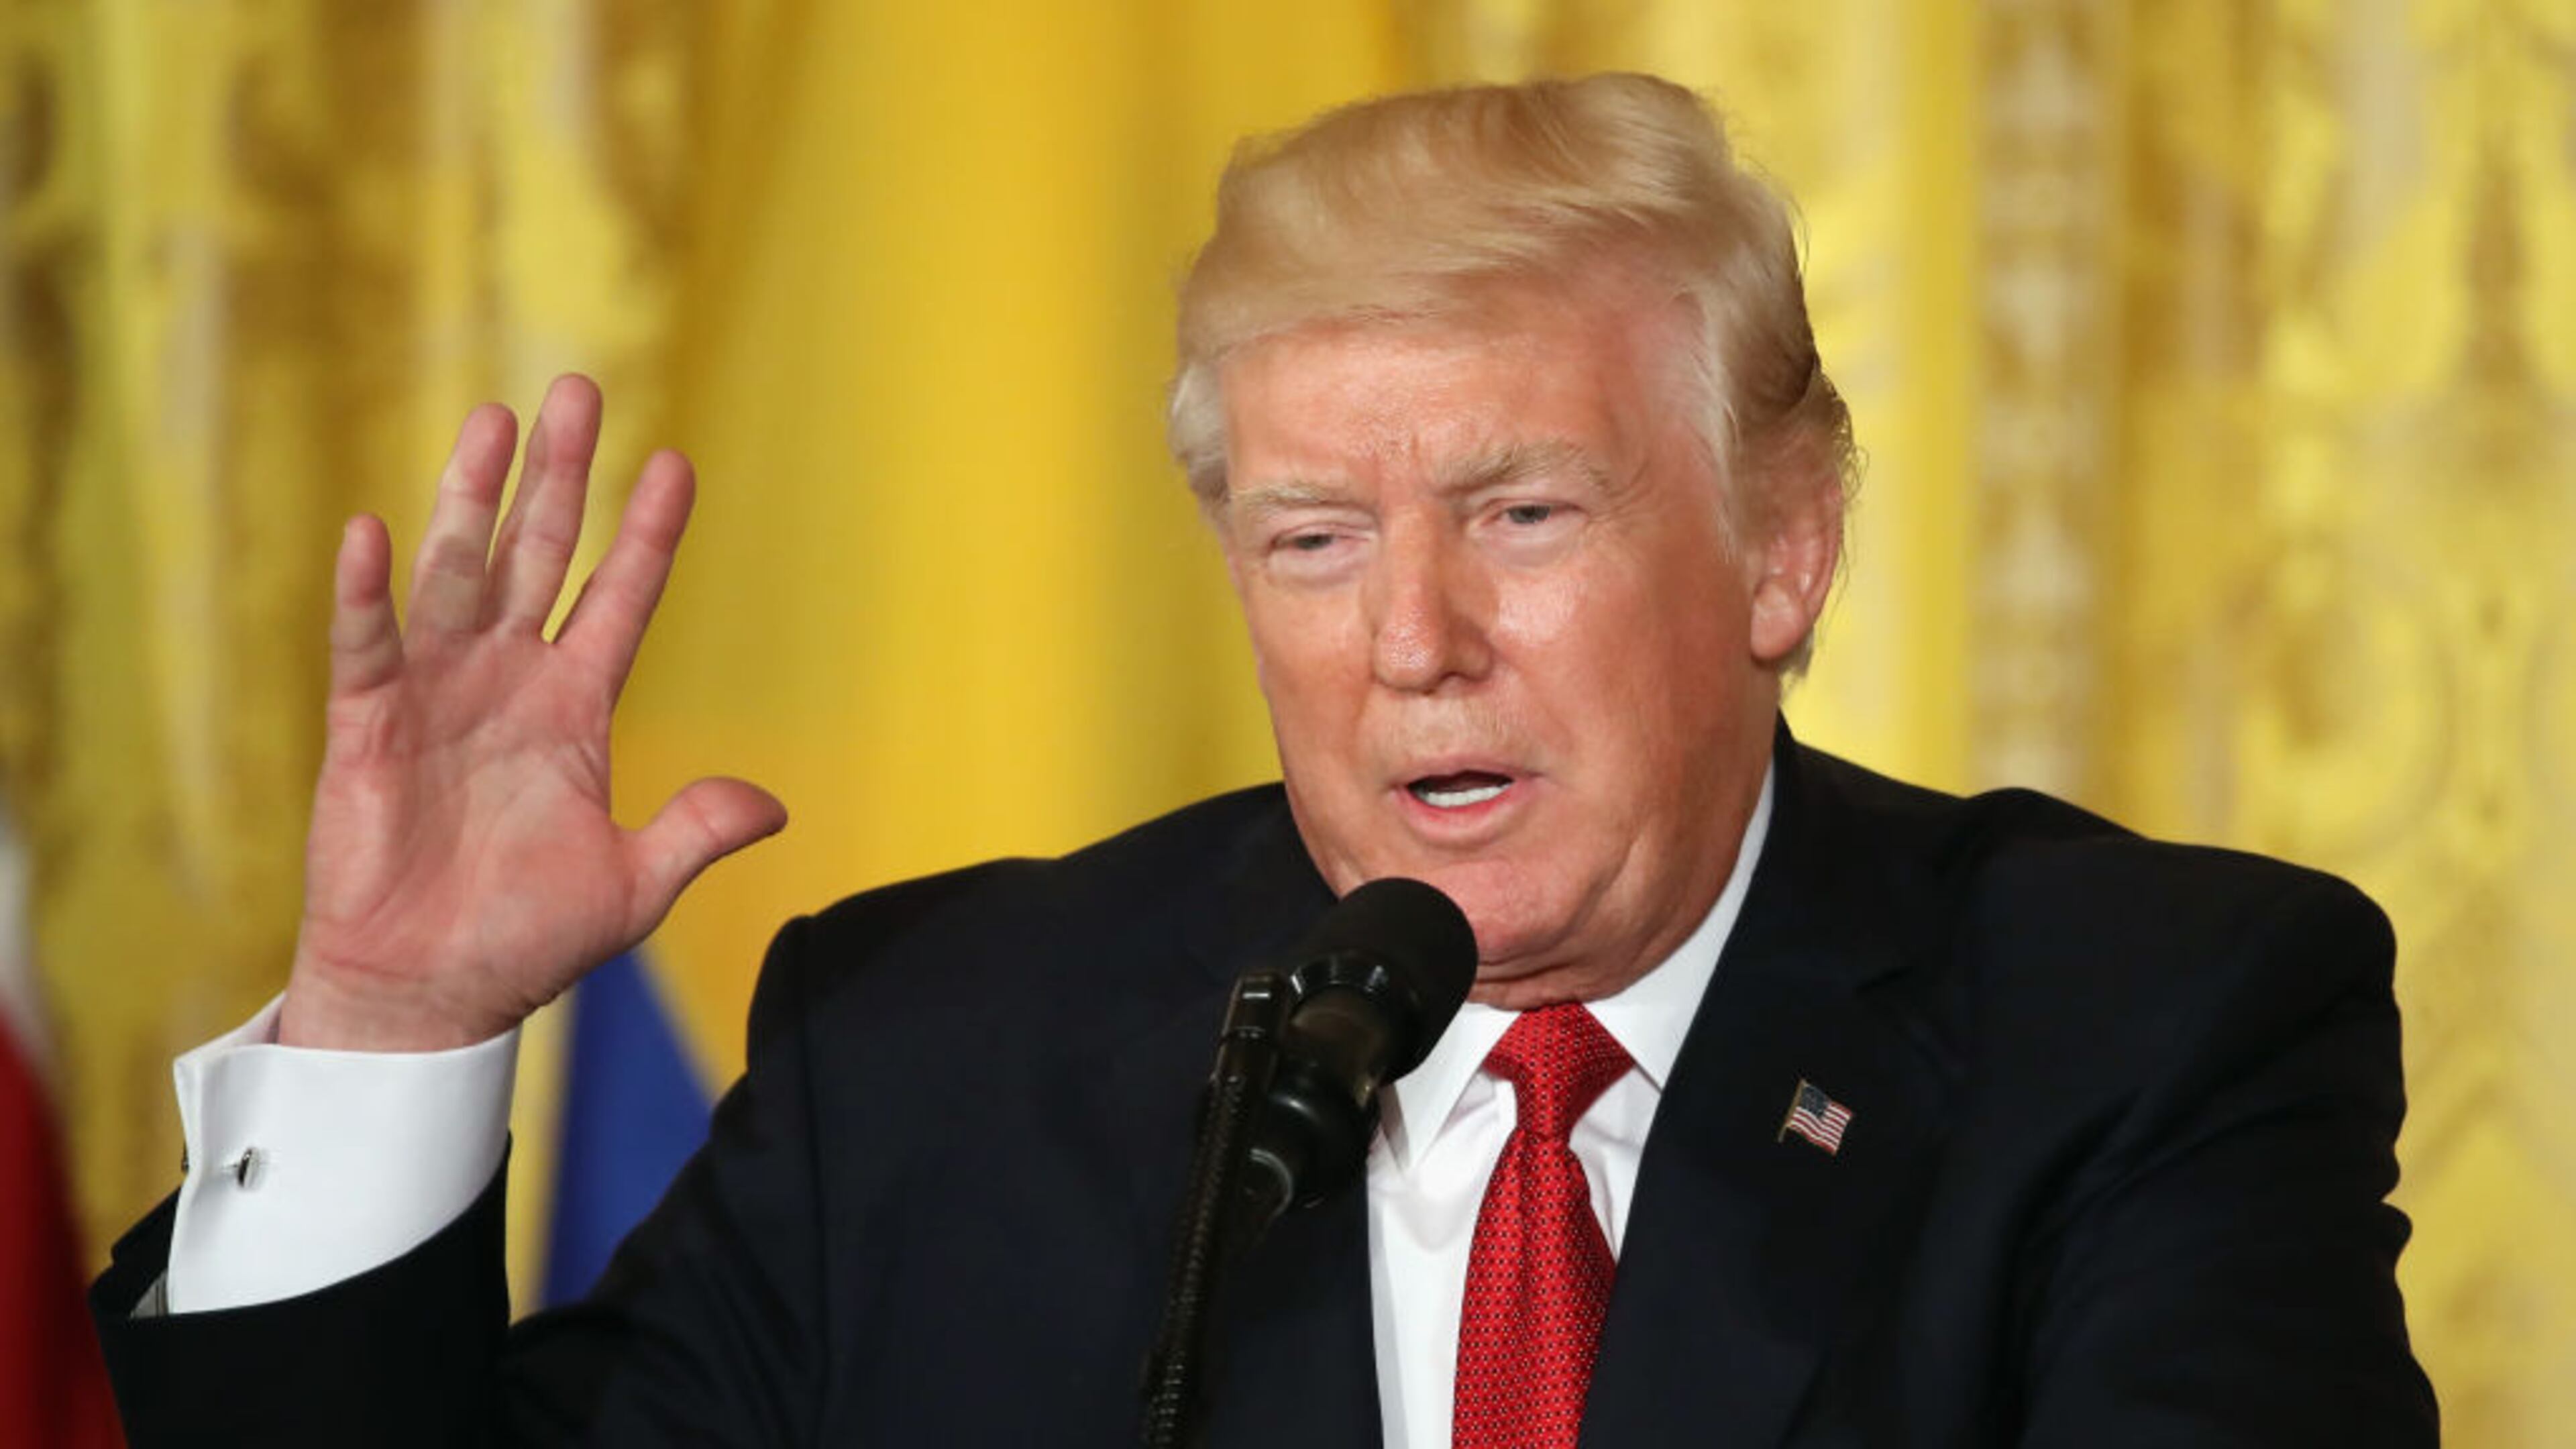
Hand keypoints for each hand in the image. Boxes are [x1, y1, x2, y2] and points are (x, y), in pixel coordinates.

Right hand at [278, 376, 786, 1050]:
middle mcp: (507, 683)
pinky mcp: (366, 727)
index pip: (622, 598)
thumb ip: (696, 831)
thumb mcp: (633, 884)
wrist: (433, 993)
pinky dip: (366, 592)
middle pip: (540, 557)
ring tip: (493, 421)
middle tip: (577, 392)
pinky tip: (370, 529)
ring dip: (472, 500)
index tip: (676, 464)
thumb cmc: (525, 940)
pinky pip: (367, 646)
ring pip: (459, 574)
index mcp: (575, 710)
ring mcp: (436, 696)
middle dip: (560, 477)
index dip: (648, 534)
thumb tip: (774, 804)